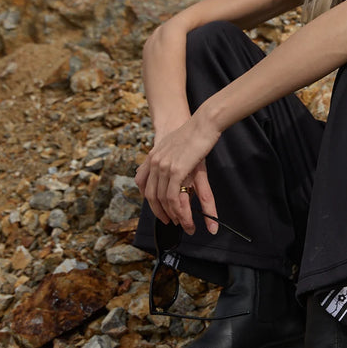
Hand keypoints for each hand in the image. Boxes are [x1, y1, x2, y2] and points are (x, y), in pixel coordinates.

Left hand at [135, 112, 220, 233]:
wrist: (202, 123)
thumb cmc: (193, 132)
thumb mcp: (174, 145)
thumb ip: (168, 157)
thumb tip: (173, 171)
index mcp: (153, 157)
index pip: (144, 184)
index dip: (152, 201)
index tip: (162, 211)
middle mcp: (154, 163)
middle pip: (151, 196)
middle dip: (161, 213)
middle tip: (171, 222)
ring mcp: (163, 167)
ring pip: (162, 199)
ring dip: (173, 215)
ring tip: (184, 225)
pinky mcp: (175, 171)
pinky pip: (172, 197)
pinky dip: (178, 210)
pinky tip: (185, 217)